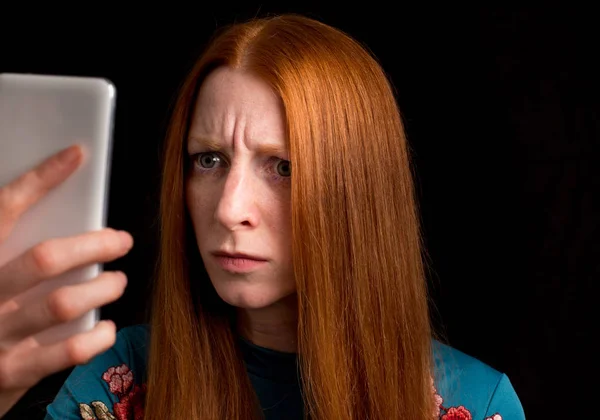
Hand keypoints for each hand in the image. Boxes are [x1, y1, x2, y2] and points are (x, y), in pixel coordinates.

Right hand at [0, 145, 132, 417]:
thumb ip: (12, 250)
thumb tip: (65, 218)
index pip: (4, 210)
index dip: (40, 179)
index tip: (75, 155)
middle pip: (45, 258)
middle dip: (93, 246)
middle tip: (121, 241)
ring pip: (63, 302)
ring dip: (102, 288)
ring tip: (118, 281)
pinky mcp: (13, 372)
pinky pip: (67, 351)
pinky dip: (97, 336)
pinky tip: (106, 326)